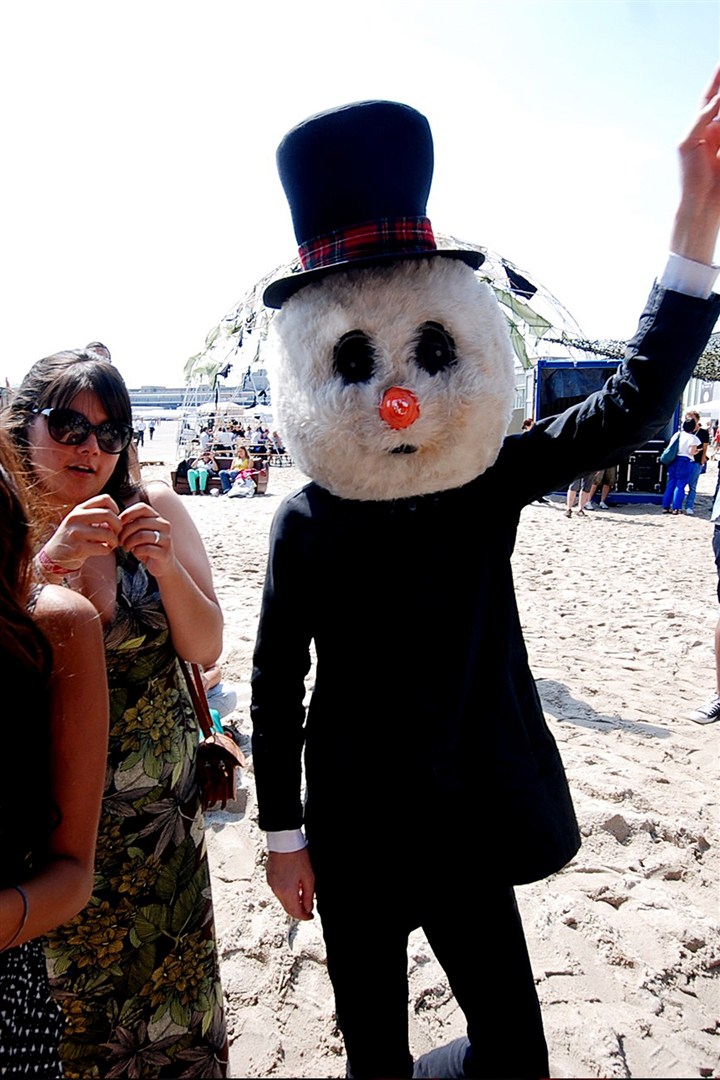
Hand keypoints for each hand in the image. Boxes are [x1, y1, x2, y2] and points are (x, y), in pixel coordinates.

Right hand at [42, 495, 121, 570]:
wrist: (54, 556)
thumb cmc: (74, 539)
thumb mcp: (81, 521)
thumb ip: (96, 516)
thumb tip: (119, 517)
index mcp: (79, 509)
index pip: (105, 498)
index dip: (116, 508)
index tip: (114, 519)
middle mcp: (76, 517)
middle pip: (108, 514)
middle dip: (118, 525)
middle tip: (117, 533)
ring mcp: (75, 532)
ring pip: (108, 533)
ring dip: (114, 541)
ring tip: (111, 544)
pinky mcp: (77, 548)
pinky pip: (103, 548)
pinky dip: (107, 550)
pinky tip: (103, 550)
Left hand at [118, 502, 175, 576]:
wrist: (162, 566)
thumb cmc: (147, 547)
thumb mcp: (139, 533)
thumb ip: (131, 524)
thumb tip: (113, 520)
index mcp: (157, 518)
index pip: (142, 507)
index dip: (128, 514)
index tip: (118, 524)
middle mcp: (164, 525)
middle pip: (139, 522)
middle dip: (125, 532)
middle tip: (119, 541)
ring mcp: (166, 539)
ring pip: (142, 535)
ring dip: (129, 542)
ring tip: (125, 548)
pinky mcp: (164, 552)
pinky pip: (146, 548)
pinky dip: (136, 551)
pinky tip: (135, 553)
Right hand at [266, 849, 314, 920]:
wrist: (284, 842)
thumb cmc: (297, 856)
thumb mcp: (309, 877)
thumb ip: (308, 896)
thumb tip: (308, 908)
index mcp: (287, 892)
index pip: (296, 912)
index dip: (304, 917)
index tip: (311, 916)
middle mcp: (277, 891)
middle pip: (288, 909)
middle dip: (298, 911)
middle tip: (308, 910)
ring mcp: (272, 884)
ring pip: (283, 900)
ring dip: (292, 902)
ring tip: (302, 896)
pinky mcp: (270, 878)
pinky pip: (278, 891)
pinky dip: (286, 894)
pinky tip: (293, 887)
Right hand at [671, 66, 719, 262]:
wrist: (705, 207)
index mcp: (713, 133)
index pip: (719, 102)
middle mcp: (701, 131)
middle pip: (712, 98)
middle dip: (718, 79)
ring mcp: (691, 137)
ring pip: (708, 107)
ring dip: (718, 90)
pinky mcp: (685, 145)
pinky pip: (700, 122)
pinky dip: (710, 111)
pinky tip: (718, 100)